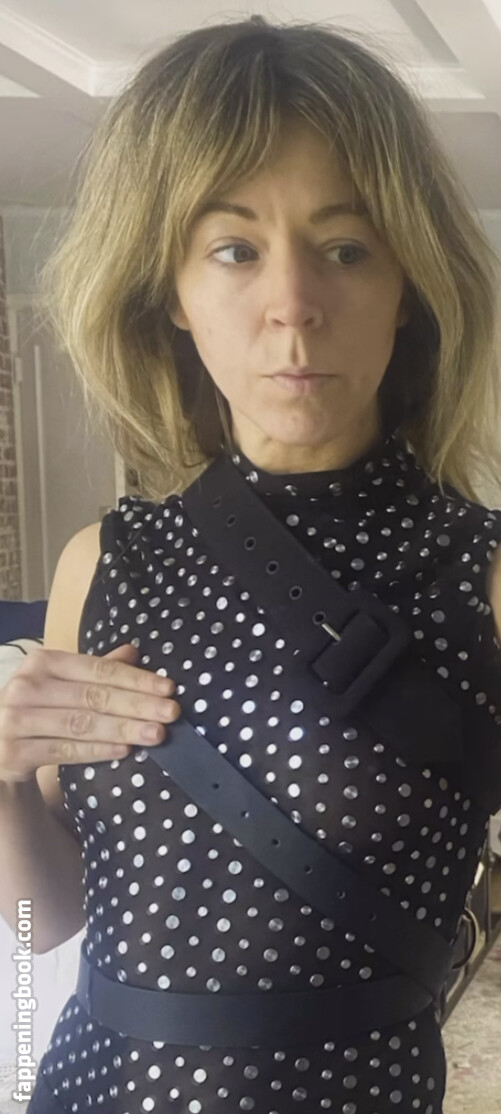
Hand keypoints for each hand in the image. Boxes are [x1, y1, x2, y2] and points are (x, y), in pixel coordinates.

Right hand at [0, 642, 180, 783]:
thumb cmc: (38, 709)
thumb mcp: (63, 684)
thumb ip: (96, 669)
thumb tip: (134, 651)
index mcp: (42, 662)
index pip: (98, 669)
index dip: (136, 679)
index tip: (169, 688)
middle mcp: (25, 686)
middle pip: (93, 696)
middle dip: (137, 705)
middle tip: (172, 713)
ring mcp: (15, 719)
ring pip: (81, 724)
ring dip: (123, 729)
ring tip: (156, 734)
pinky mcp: (13, 751)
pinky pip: (64, 751)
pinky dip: (96, 750)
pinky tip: (124, 750)